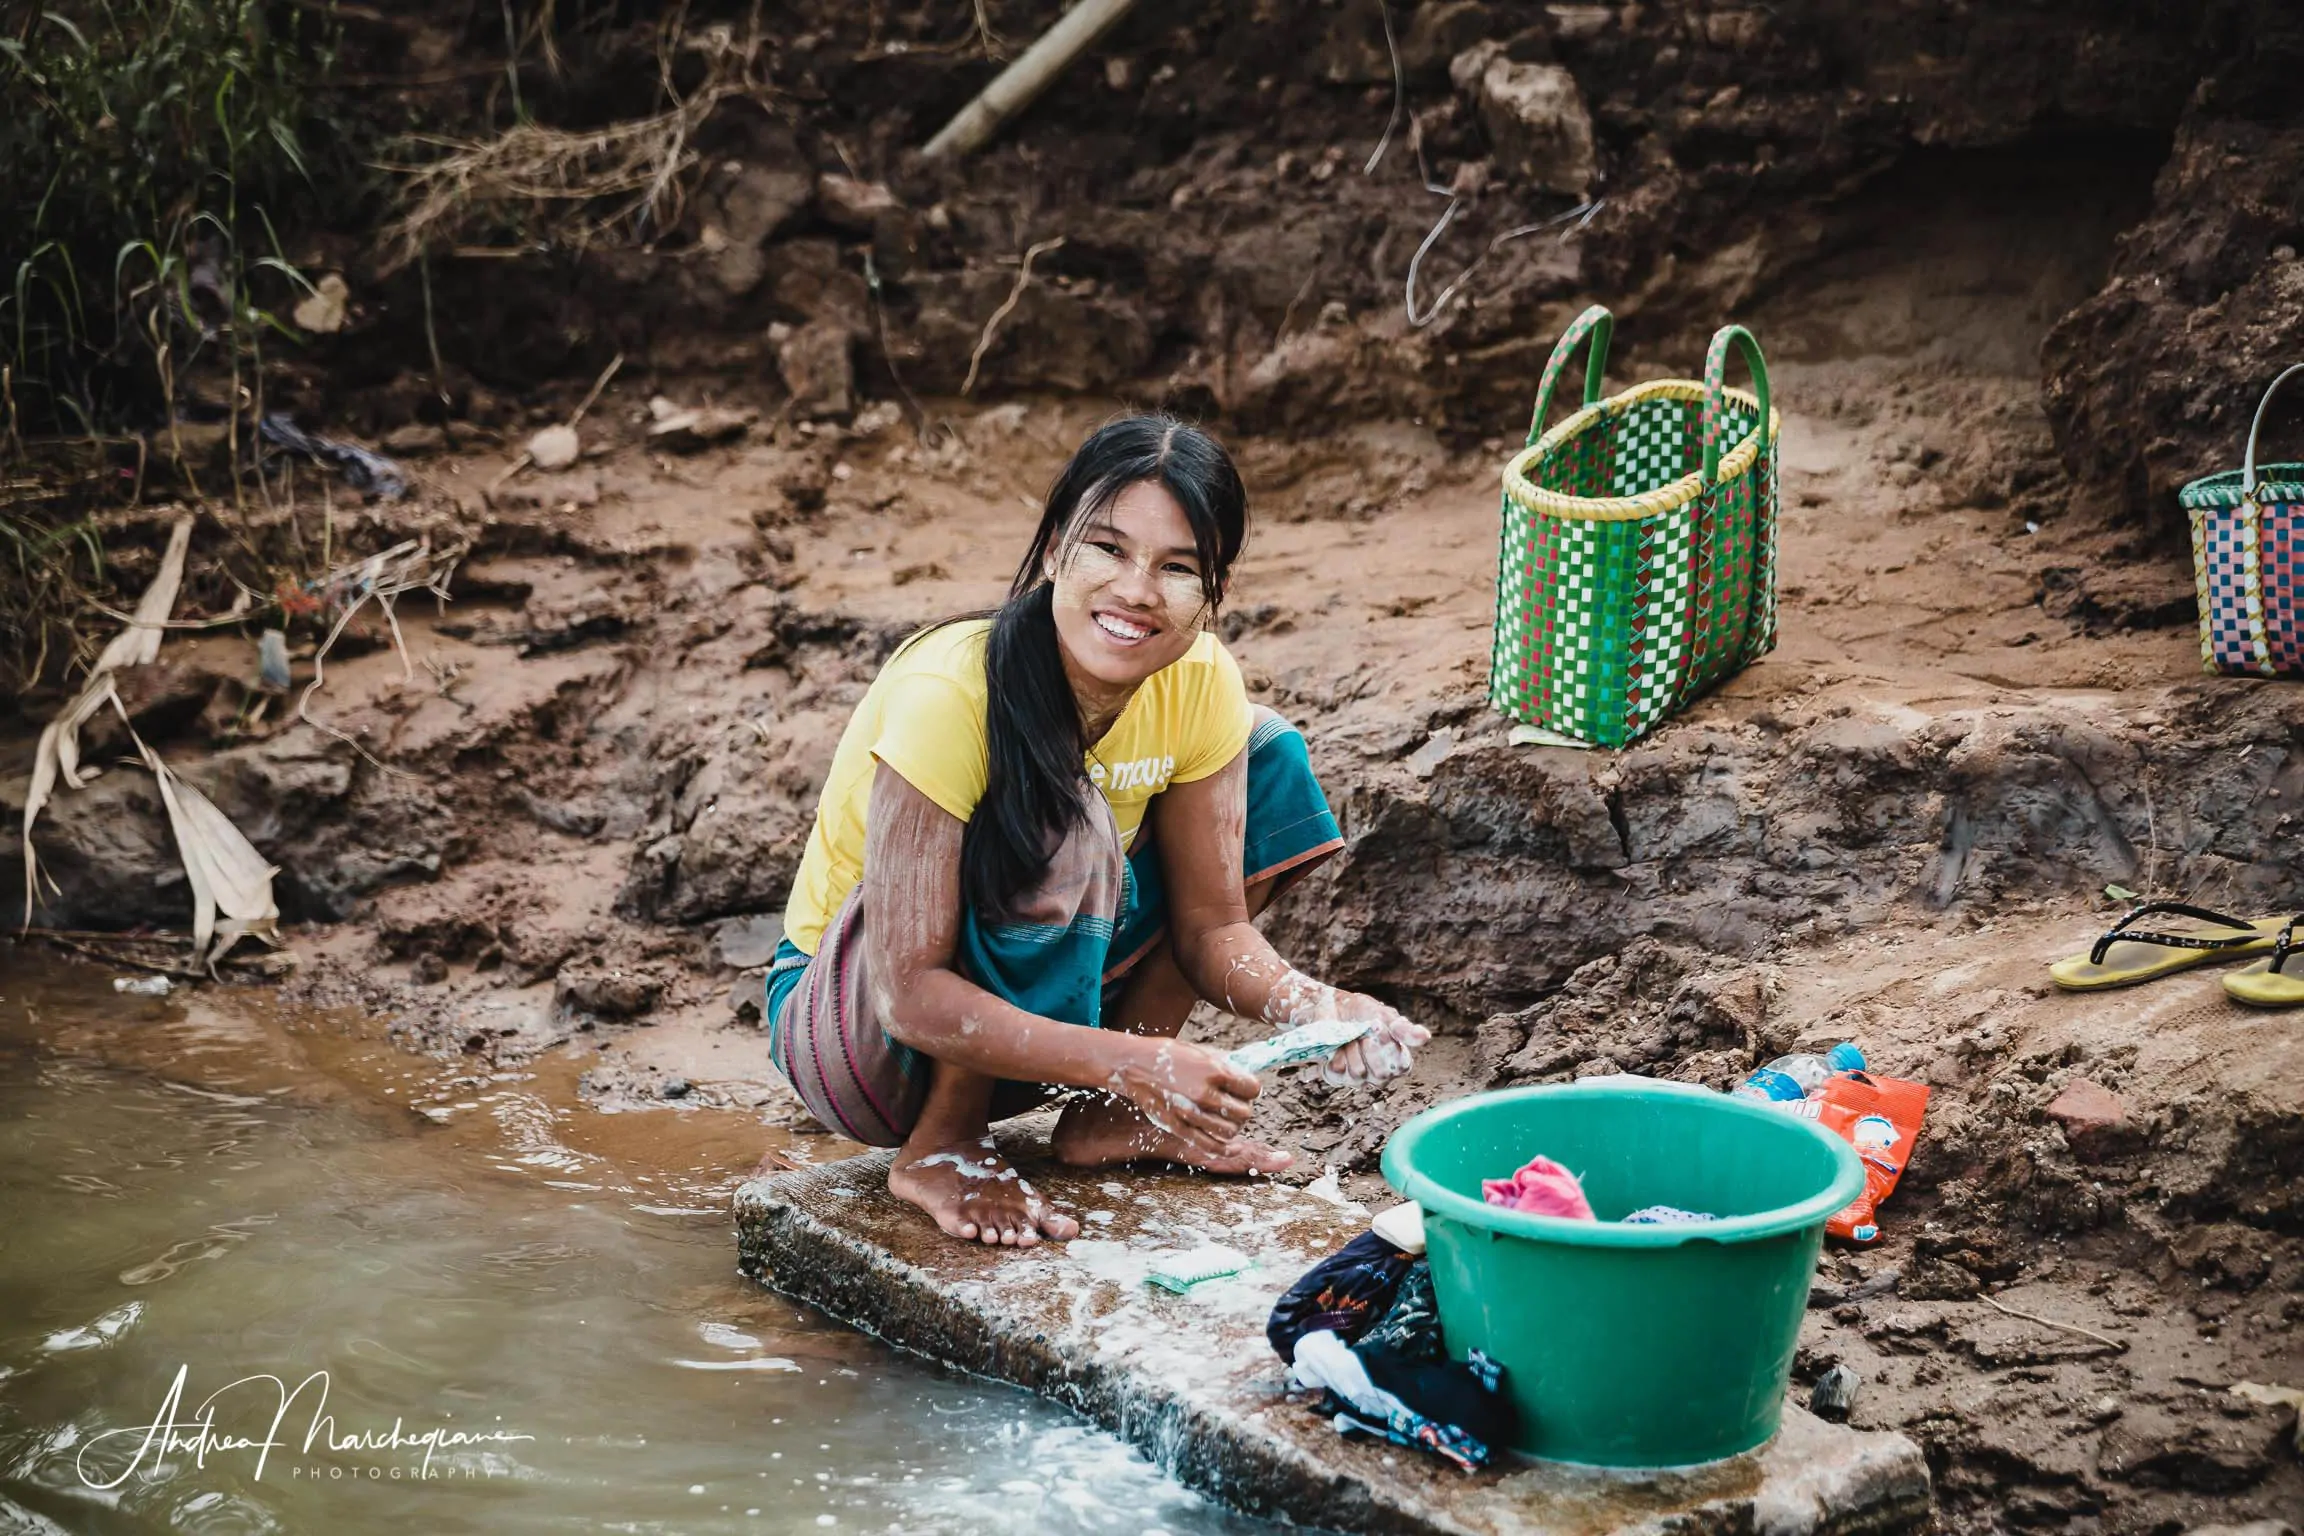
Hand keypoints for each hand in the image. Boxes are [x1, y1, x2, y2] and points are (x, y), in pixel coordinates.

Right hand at [1105, 1038, 1262, 1159]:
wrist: (1134, 1065)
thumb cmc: (1169, 1055)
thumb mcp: (1201, 1051)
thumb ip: (1226, 1064)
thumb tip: (1248, 1072)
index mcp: (1213, 1071)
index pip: (1252, 1088)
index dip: (1252, 1088)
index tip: (1246, 1087)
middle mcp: (1204, 1093)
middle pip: (1244, 1112)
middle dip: (1244, 1108)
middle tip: (1236, 1102)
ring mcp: (1191, 1113)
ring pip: (1230, 1131)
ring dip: (1234, 1126)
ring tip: (1227, 1117)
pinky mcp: (1179, 1127)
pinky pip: (1210, 1146)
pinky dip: (1225, 1148)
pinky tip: (1229, 1144)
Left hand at [1320, 992, 1429, 1085]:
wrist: (1330, 1006)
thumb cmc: (1362, 1011)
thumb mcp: (1384, 1016)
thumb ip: (1403, 1029)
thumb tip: (1426, 1037)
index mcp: (1397, 1060)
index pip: (1401, 1066)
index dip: (1389, 1047)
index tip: (1378, 1027)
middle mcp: (1379, 1074)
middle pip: (1380, 1074)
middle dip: (1369, 1048)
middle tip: (1363, 1031)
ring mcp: (1358, 1078)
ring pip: (1358, 1073)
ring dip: (1351, 1049)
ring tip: (1349, 1036)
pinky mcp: (1336, 1076)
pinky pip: (1338, 1071)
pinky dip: (1336, 1053)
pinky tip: (1337, 1045)